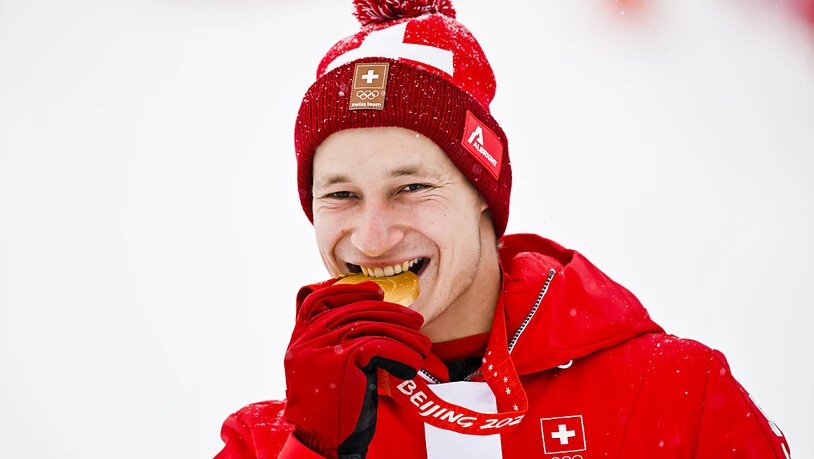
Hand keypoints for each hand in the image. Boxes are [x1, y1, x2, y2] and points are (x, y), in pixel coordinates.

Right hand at [284, 281, 430, 458]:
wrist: (322, 442)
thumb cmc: (331, 408)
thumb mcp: (327, 368)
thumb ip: (337, 342)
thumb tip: (374, 318)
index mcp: (298, 338)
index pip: (316, 298)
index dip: (348, 290)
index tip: (376, 292)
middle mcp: (305, 339)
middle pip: (353, 310)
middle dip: (390, 313)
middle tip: (415, 320)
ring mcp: (320, 348)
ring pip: (370, 326)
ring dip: (403, 335)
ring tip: (422, 347)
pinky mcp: (340, 360)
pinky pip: (379, 345)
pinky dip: (401, 353)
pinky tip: (412, 364)